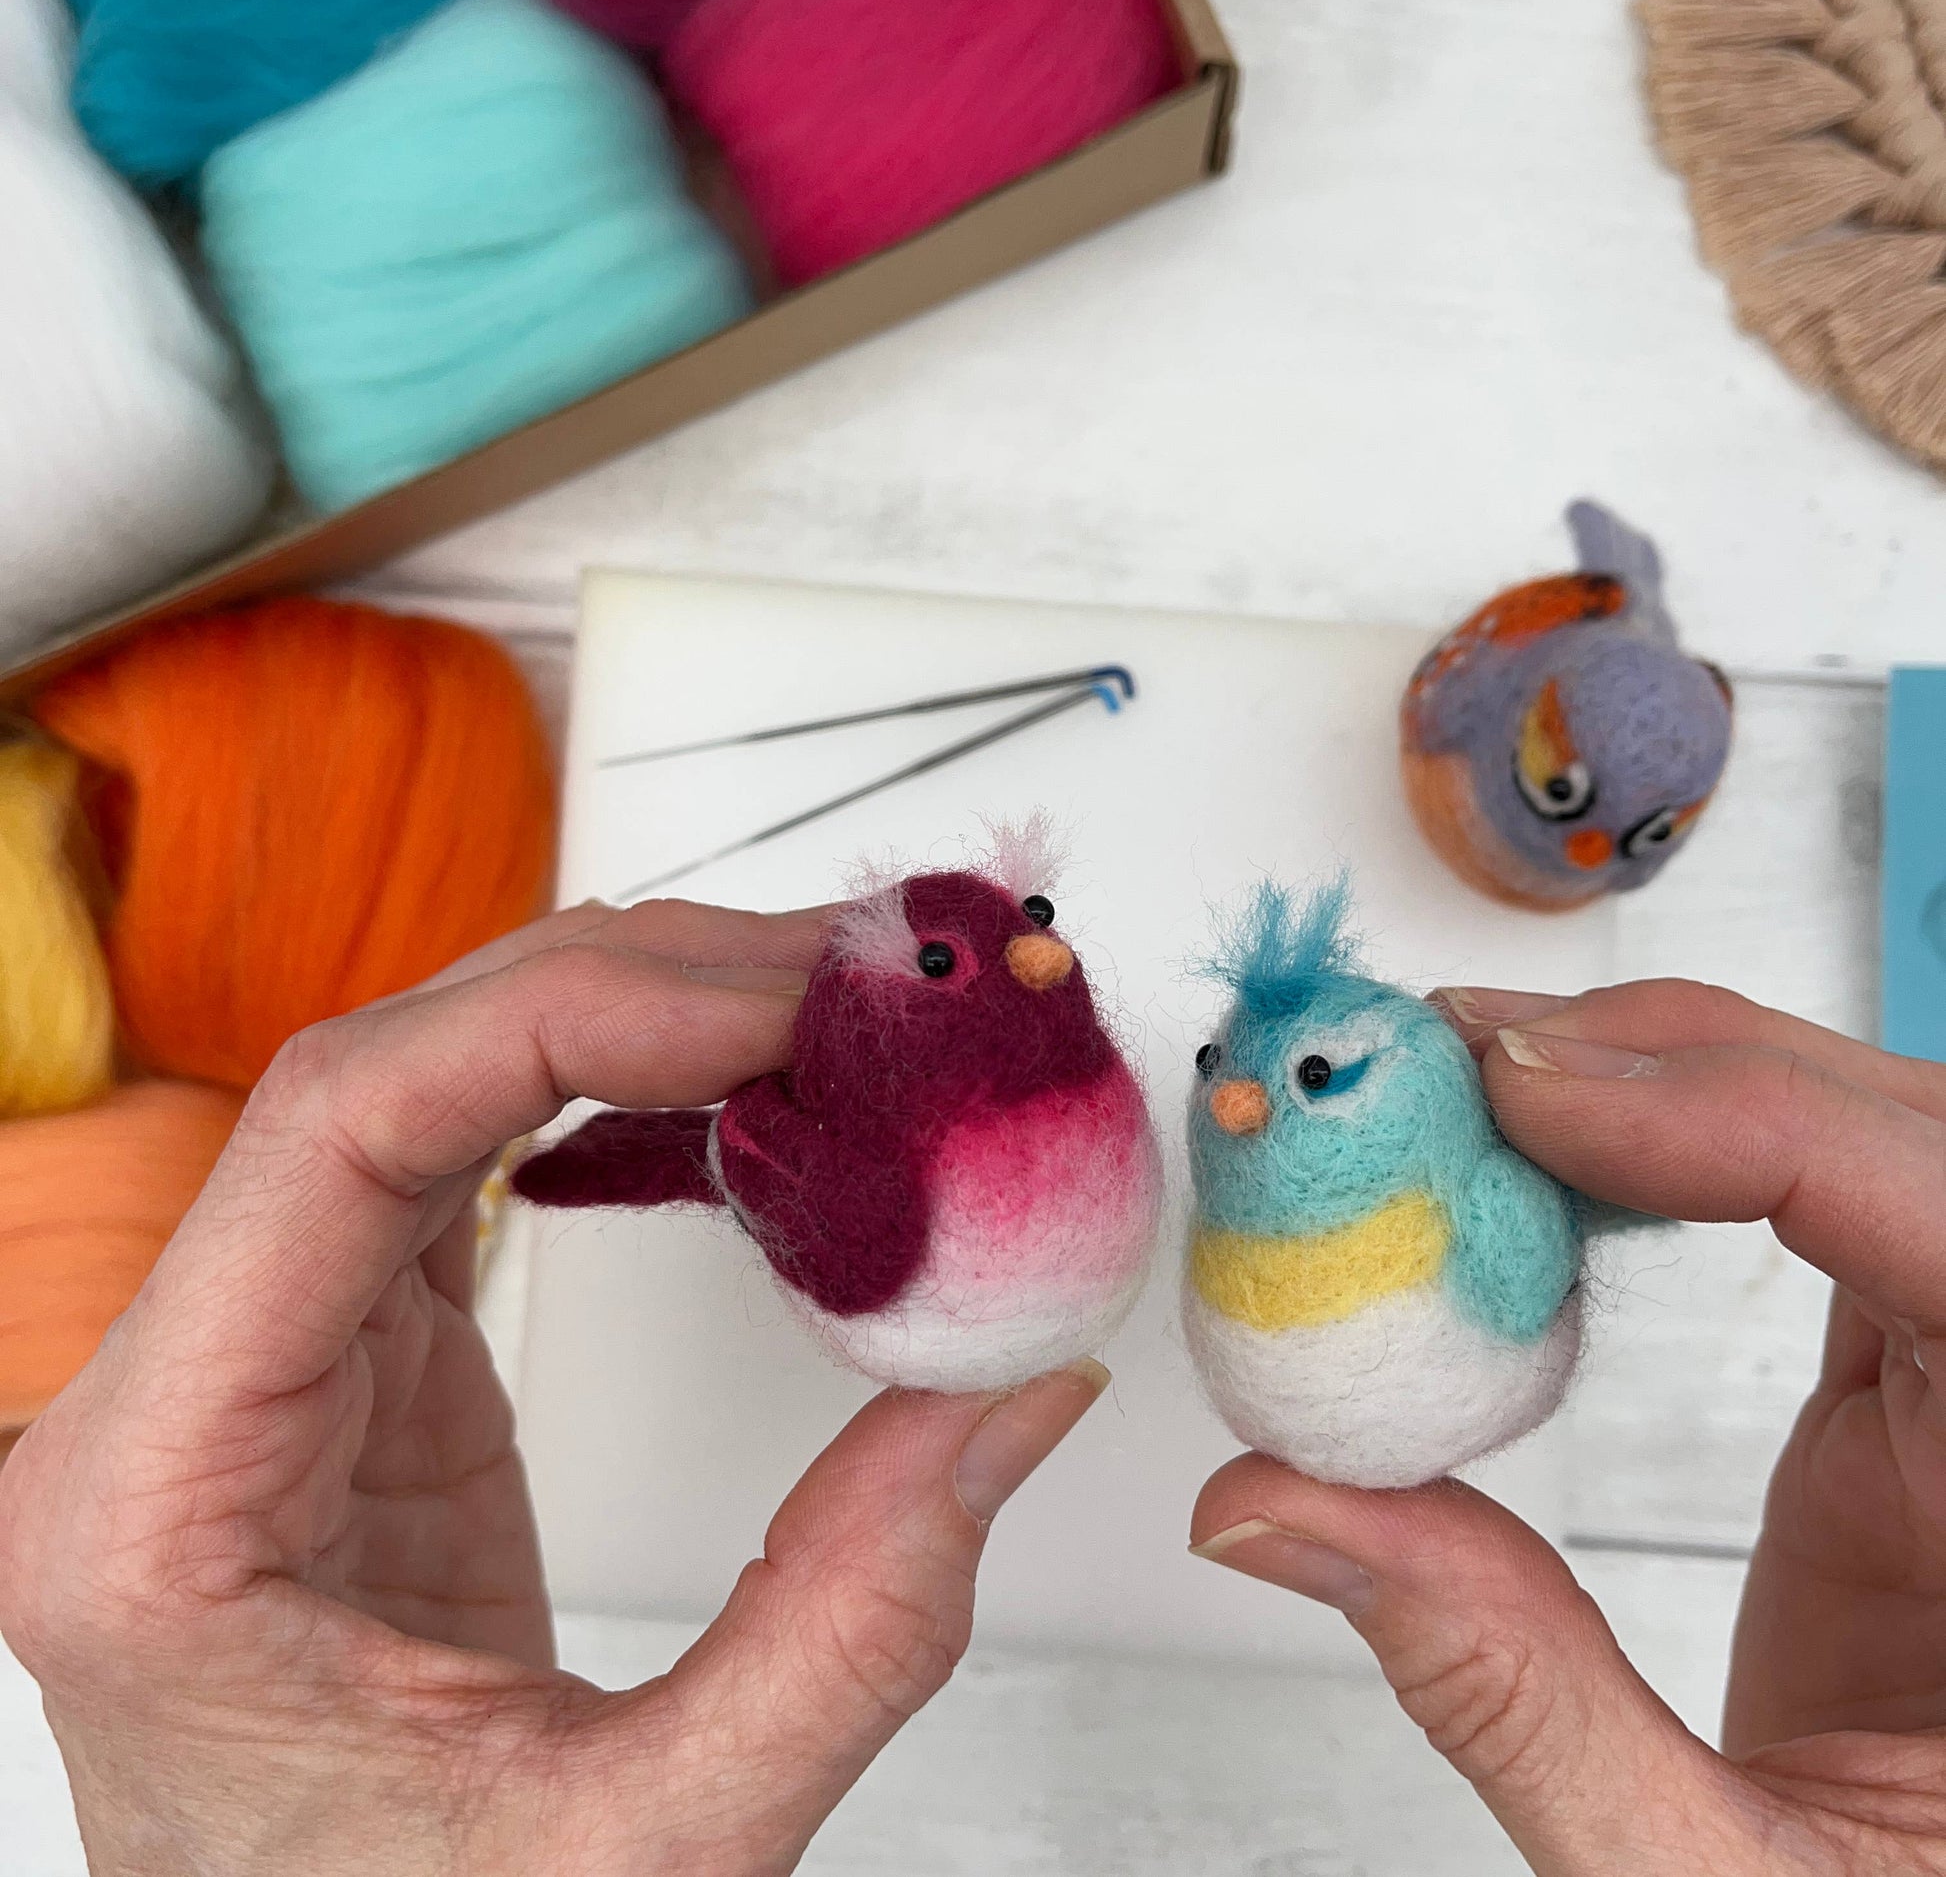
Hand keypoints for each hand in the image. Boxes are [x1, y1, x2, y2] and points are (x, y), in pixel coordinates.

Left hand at [0, 900, 1105, 1875]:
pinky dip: (614, 1100)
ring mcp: (271, 1370)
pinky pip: (466, 1163)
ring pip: (432, 1089)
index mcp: (160, 1503)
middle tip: (852, 989)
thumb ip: (844, 1634)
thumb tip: (1007, 1400)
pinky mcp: (360, 1373)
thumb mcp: (636, 1856)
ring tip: (819, 1017)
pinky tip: (730, 1094)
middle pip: (391, 1072)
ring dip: (633, 1021)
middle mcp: (185, 1400)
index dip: (564, 1019)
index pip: (336, 1134)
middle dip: (638, 992)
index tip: (772, 1008)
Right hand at [1189, 979, 1945, 1873]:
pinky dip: (1671, 1158)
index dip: (1748, 1120)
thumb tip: (1267, 1502)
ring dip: (1671, 1086)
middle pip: (1914, 1141)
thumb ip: (1504, 1690)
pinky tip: (1549, 1161)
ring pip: (1869, 1146)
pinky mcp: (1911, 1408)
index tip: (1525, 1092)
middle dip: (1687, 1064)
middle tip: (1462, 1063)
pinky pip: (1821, 1213)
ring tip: (1478, 1090)